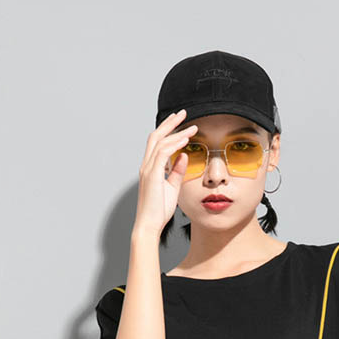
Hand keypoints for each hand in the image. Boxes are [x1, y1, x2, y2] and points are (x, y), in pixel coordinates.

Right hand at [133, 108, 197, 236]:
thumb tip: (184, 156)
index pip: (158, 142)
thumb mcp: (172, 187)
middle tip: (183, 113)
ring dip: (176, 131)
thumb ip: (177, 171)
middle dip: (170, 123)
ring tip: (191, 126)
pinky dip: (174, 144)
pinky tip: (185, 140)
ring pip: (160, 142)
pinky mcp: (152, 175)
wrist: (149, 225)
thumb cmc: (159, 210)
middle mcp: (147, 165)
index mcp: (150, 168)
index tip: (182, 122)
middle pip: (156, 136)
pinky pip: (162, 153)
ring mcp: (148, 169)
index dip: (169, 130)